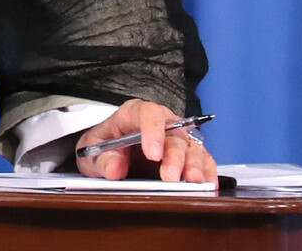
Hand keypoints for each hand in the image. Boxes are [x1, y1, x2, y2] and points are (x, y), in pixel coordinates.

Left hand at [75, 100, 216, 182]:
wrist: (109, 154)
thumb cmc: (103, 148)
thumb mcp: (93, 152)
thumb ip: (102, 159)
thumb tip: (115, 168)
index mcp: (134, 114)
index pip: (147, 113)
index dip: (152, 131)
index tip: (152, 154)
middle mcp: (160, 123)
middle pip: (173, 133)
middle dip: (174, 156)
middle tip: (170, 177)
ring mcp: (175, 140)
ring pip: (191, 146)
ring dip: (195, 164)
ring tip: (194, 183)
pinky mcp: (187, 157)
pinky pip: (204, 161)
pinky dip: (208, 173)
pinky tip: (208, 187)